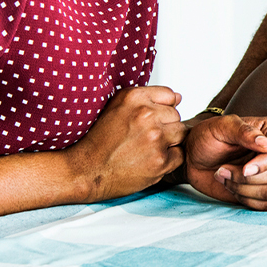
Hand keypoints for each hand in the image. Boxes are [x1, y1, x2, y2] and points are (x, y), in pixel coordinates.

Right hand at [65, 85, 185, 201]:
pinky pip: (179, 155)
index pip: (170, 96)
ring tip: (148, 148)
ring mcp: (155, 138)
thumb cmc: (99, 141)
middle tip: (144, 138)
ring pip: (181, 133)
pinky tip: (149, 160)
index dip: (161, 109)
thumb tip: (179, 97)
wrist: (85, 171)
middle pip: (176, 116)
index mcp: (134, 97)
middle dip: (165, 126)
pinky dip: (169, 159)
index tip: (149, 120)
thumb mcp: (116, 107)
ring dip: (169, 142)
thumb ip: (148, 98)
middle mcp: (146, 115)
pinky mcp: (160, 160)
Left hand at [185, 114, 266, 210]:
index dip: (265, 163)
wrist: (193, 157)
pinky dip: (246, 200)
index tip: (244, 169)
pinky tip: (232, 187)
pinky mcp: (263, 190)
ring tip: (224, 176)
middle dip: (247, 178)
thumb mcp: (222, 127)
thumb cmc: (208, 137)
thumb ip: (245, 132)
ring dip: (242, 189)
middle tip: (223, 169)